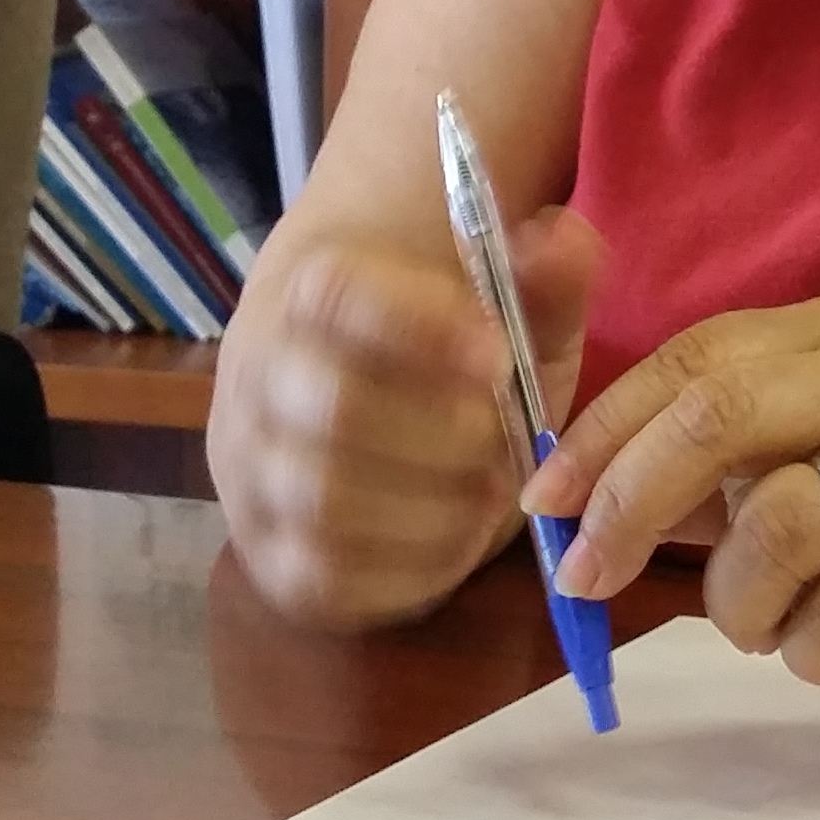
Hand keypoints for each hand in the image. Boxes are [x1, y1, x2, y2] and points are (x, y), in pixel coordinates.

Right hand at [206, 209, 601, 627]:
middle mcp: (260, 382)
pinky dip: (405, 568)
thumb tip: (567, 242)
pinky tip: (460, 540)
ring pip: (322, 500)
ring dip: (430, 506)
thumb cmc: (445, 348)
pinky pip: (322, 577)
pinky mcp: (269, 557)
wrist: (360, 395)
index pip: (337, 297)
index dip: (421, 326)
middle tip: (504, 439)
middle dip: (441, 434)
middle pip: (336, 410)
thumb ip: (542, 279)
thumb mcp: (506, 308)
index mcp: (308, 296)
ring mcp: (253, 475)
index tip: (499, 352)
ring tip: (492, 493)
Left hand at [523, 289, 819, 709]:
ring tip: (766, 621)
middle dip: (633, 505)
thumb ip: (693, 465)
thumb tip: (560, 497)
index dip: (604, 432)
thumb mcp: (793, 463)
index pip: (693, 360)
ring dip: (740, 603)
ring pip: (776, 527)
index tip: (546, 503)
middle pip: (721, 417)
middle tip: (589, 577)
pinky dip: (811, 650)